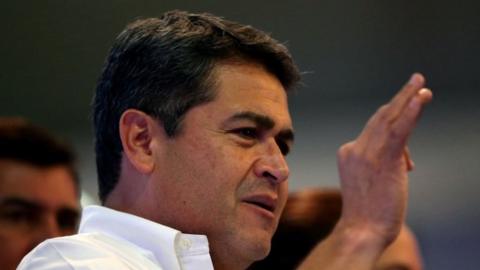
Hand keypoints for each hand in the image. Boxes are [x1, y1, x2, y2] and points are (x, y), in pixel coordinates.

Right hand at [336, 73, 431, 244]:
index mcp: (348, 152)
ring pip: (389, 118)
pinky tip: (421, 97)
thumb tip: (404, 161)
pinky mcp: (384, 158)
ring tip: (420, 82)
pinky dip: (411, 112)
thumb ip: (381, 165)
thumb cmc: (367, 213)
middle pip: (380, 117)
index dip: (395, 132)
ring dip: (407, 97)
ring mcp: (367, 152)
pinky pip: (399, 129)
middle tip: (415, 80)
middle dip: (399, 98)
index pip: (374, 131)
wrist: (361, 229)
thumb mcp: (368, 183)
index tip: (409, 142)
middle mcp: (354, 147)